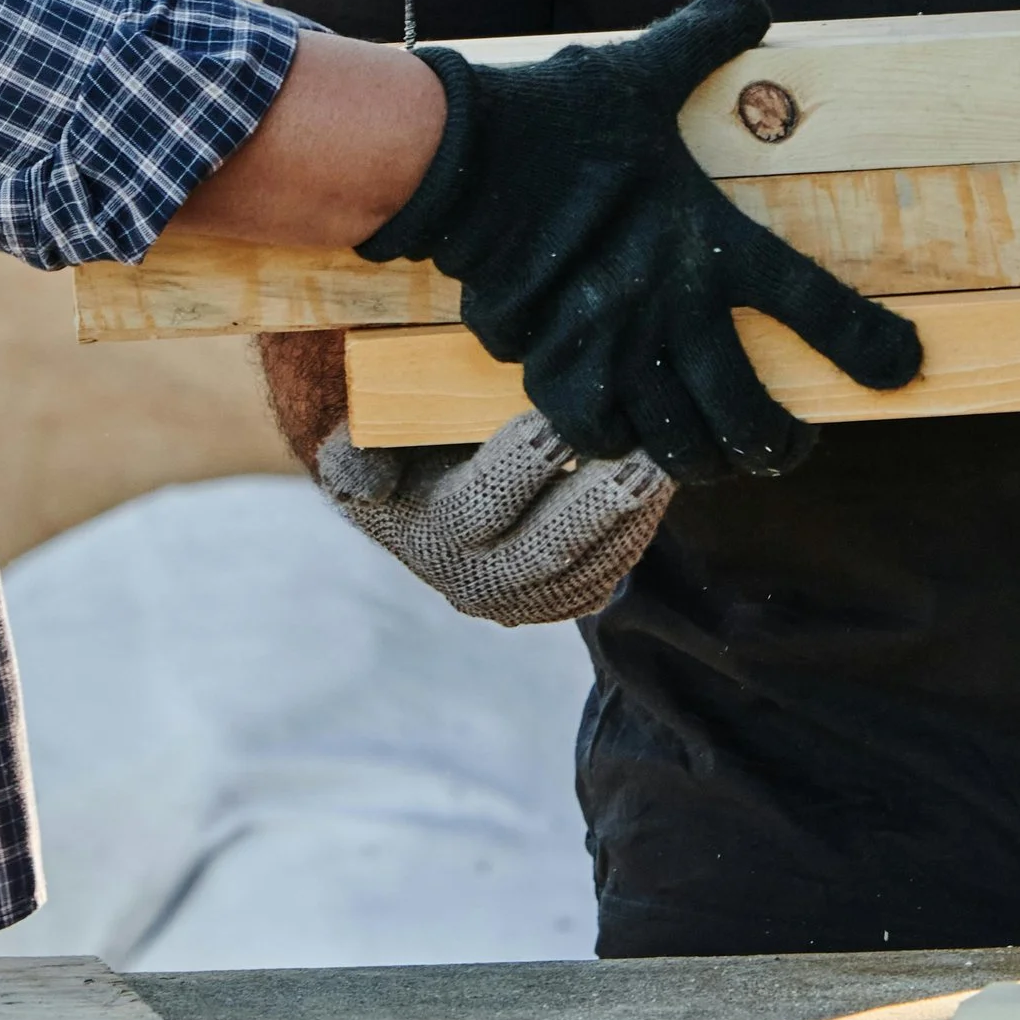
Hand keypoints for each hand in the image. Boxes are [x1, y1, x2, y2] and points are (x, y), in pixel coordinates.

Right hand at [317, 410, 671, 624]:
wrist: (415, 500)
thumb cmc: (396, 450)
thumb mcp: (359, 450)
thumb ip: (354, 459)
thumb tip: (365, 475)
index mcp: (428, 536)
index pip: (478, 505)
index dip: (520, 465)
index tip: (557, 420)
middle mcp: (476, 581)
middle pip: (546, 549)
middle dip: (598, 503)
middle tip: (642, 458)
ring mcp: (524, 598)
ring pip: (588, 568)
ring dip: (631, 519)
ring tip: (665, 465)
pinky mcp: (560, 599)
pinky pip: (605, 576)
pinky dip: (636, 536)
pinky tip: (661, 490)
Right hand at [356, 0, 920, 480]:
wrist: (462, 161)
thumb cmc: (558, 117)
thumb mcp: (642, 69)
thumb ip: (704, 36)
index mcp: (709, 240)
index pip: (814, 302)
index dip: (867, 343)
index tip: (903, 366)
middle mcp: (671, 308)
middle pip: (750, 414)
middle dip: (781, 444)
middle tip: (789, 443)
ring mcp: (614, 348)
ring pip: (681, 444)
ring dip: (710, 458)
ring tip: (722, 455)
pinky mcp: (554, 367)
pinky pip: (602, 436)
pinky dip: (622, 444)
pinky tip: (633, 435)